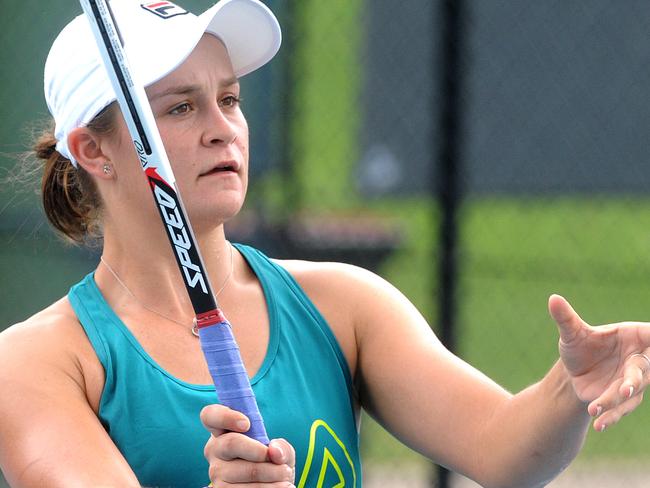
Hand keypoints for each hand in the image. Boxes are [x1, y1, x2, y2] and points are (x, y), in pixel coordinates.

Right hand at [200, 404, 295, 486]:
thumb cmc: (270, 463)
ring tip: (285, 475)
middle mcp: (215, 450)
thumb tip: (274, 452)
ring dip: (275, 474)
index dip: (226, 416)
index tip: (246, 424)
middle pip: (232, 443)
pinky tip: (282, 486)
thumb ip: (281, 446)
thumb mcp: (279, 449)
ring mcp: (216, 473)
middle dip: (262, 451)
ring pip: (247, 471)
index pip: (210, 415)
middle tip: (279, 460)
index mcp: (223, 432)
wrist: (269, 487)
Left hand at [549, 294, 649, 430]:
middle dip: (635, 380)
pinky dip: (610, 416)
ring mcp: (633, 380)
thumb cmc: (580, 346)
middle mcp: (638, 358)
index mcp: (632, 336)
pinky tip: (598, 424)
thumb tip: (553, 298)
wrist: (574, 372)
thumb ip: (565, 318)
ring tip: (598, 406)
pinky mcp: (623, 399)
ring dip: (616, 401)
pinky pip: (620, 409)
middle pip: (643, 369)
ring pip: (630, 392)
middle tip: (624, 389)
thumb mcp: (571, 333)